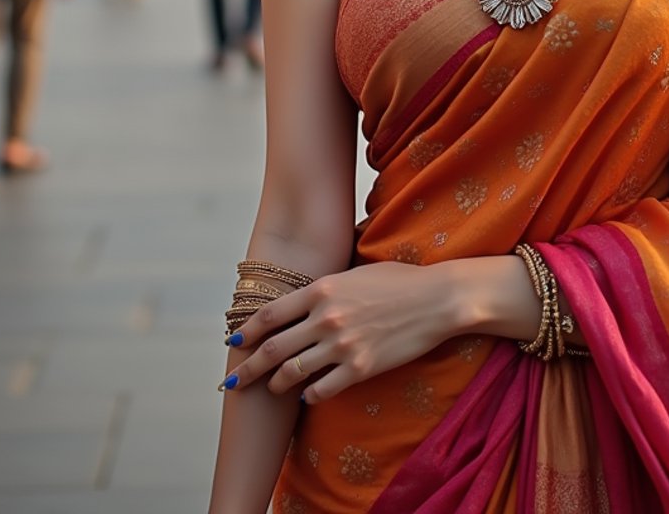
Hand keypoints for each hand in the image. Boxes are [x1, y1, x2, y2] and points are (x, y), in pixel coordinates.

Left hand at [221, 263, 458, 404]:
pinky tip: (307, 396)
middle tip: (233, 381)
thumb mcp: (355, 273)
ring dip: (276, 385)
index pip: (270, 314)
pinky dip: (308, 396)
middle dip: (247, 369)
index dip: (246, 331)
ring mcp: (342, 345)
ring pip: (292, 373)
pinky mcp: (360, 368)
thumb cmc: (398, 281)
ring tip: (272, 389)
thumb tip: (301, 301)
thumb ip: (326, 289)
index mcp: (322, 289)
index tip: (233, 342)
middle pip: (273, 349)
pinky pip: (321, 390)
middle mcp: (325, 317)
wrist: (435, 299)